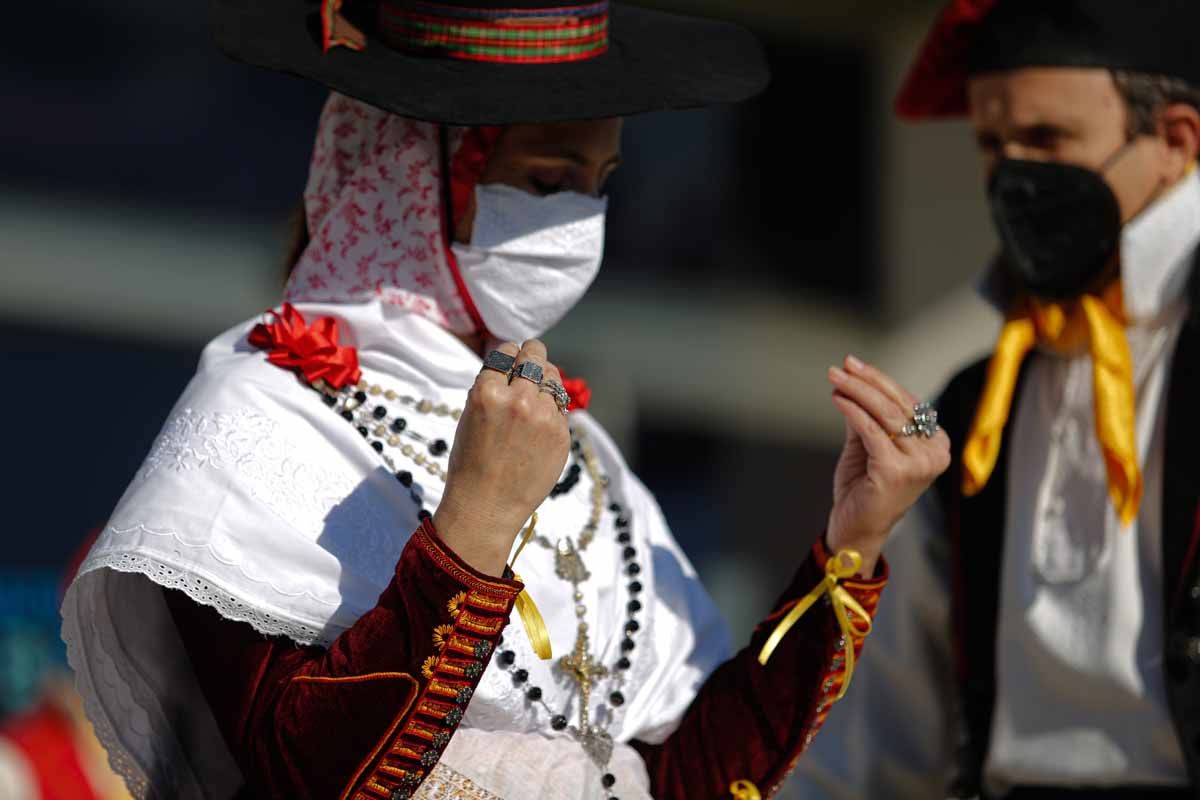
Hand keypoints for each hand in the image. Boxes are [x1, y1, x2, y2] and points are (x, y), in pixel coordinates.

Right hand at [434, 339, 571, 575]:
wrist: (486, 507)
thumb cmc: (470, 463)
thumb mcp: (470, 416)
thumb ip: (491, 388)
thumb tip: (512, 366)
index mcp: (487, 392)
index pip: (506, 350)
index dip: (508, 355)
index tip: (510, 361)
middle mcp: (518, 399)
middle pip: (535, 355)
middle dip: (531, 357)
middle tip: (529, 364)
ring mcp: (544, 417)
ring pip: (553, 377)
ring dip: (544, 379)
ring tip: (535, 392)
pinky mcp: (561, 434)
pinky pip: (560, 407)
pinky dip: (551, 409)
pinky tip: (538, 425)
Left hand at [826, 355, 950, 576]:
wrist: (855, 529)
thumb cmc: (864, 489)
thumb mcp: (867, 444)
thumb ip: (865, 415)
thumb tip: (851, 380)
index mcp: (936, 444)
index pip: (908, 402)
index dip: (879, 381)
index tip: (853, 365)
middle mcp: (935, 453)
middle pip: (899, 404)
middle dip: (867, 381)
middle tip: (842, 366)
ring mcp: (920, 464)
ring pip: (887, 414)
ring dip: (857, 392)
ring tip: (834, 378)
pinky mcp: (897, 471)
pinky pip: (872, 431)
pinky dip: (852, 411)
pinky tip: (837, 399)